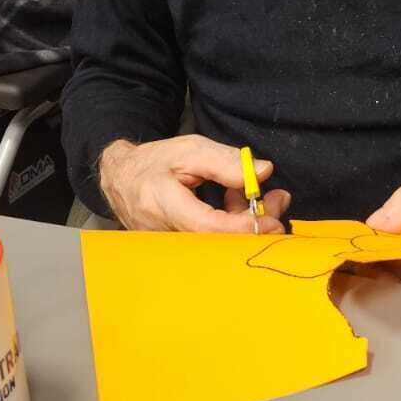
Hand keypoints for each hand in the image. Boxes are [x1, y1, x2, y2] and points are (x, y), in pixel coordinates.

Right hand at [98, 135, 290, 233]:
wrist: (121, 179)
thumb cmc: (154, 162)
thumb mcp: (190, 150)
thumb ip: (226, 161)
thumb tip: (263, 172)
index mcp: (163, 203)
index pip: (208, 227)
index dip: (244, 227)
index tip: (272, 219)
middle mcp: (165, 233)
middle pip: (219, 241)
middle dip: (255, 223)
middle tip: (279, 200)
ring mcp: (171, 246)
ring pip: (218, 243)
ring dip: (245, 219)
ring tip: (256, 192)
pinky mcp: (178, 250)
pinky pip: (211, 242)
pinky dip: (230, 223)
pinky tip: (235, 201)